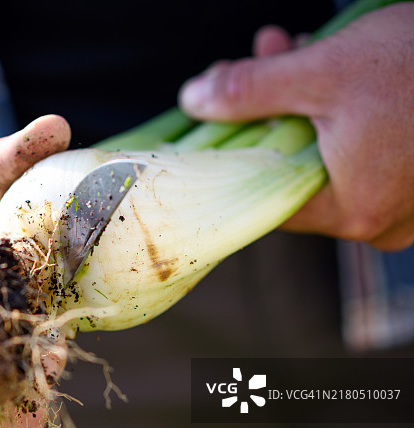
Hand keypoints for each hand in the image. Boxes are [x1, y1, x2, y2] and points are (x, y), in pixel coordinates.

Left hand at [178, 4, 413, 249]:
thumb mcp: (323, 72)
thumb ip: (249, 92)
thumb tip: (194, 100)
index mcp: (354, 210)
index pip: (267, 195)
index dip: (238, 149)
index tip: (224, 113)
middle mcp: (382, 220)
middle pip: (296, 166)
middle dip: (272, 106)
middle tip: (265, 55)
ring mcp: (409, 203)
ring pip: (329, 152)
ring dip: (303, 98)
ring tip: (296, 48)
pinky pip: (365, 149)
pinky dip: (341, 109)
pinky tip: (333, 63)